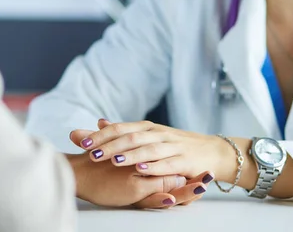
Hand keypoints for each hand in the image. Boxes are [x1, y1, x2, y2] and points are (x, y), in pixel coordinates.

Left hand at [72, 119, 228, 178]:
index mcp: (147, 128)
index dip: (101, 135)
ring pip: (148, 149)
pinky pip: (168, 164)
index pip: (120, 128)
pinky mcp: (185, 161)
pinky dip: (154, 166)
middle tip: (92, 153)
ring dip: (130, 154)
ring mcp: (172, 146)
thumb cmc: (173, 145)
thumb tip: (98, 123)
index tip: (82, 141)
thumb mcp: (148, 136)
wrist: (210, 151)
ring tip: (113, 160)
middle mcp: (158, 134)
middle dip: (111, 145)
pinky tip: (142, 169)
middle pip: (131, 137)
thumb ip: (123, 132)